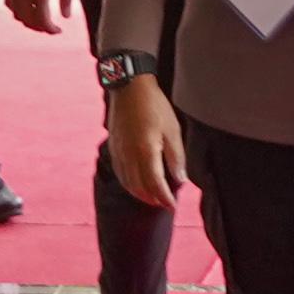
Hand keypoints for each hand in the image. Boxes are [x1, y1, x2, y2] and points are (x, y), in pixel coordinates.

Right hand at [5, 0, 74, 32]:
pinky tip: (27, 9)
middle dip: (40, 27)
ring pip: (17, 14)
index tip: (59, 30)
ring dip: (28, 21)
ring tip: (39, 19)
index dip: (50, 29)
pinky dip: (17, 11)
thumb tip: (66, 17)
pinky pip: (9, 4)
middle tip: (50, 27)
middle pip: (28, 21)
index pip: (42, 20)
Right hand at [105, 75, 186, 208]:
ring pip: (127, 183)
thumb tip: (180, 179)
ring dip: (139, 194)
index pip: (155, 184)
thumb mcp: (173, 130)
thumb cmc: (154, 106)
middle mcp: (129, 155)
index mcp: (146, 151)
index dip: (164, 198)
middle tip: (164, 203)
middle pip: (139, 187)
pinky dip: (128, 184)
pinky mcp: (113, 147)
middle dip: (152, 199)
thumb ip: (176, 158)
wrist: (129, 88)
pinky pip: (119, 172)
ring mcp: (118, 152)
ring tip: (152, 197)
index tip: (172, 205)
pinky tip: (137, 184)